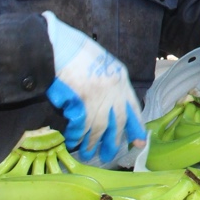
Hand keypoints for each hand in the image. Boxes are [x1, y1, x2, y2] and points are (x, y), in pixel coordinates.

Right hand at [42, 12, 145, 163]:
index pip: (133, 107)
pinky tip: (75, 142)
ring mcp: (98, 95)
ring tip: (89, 153)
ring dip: (93, 142)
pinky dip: (78, 135)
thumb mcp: (103, 64)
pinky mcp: (81, 100)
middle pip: (118, 121)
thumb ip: (111, 84)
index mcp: (120, 79)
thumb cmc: (78, 52)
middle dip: (114, 140)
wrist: (60, 44)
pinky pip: (82, 124)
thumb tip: (112, 107)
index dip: (136, 126)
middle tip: (110, 156)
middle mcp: (113, 89)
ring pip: (99, 126)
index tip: (139, 142)